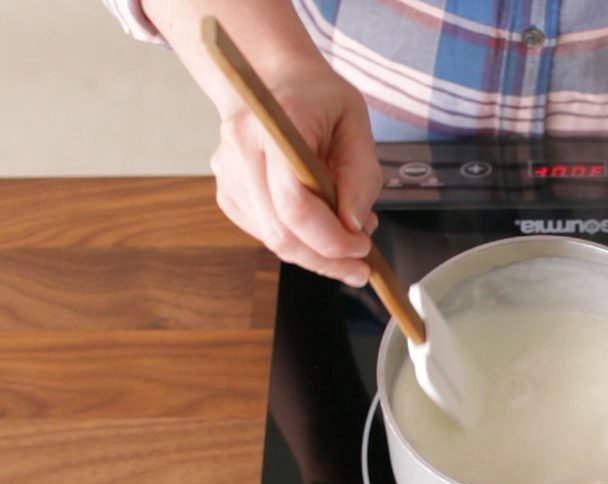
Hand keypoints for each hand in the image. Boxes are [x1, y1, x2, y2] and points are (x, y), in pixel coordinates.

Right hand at [211, 64, 382, 285]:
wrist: (269, 77)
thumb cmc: (318, 97)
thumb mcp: (356, 124)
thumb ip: (360, 176)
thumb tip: (354, 226)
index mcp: (274, 125)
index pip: (295, 204)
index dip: (331, 239)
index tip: (363, 247)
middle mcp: (240, 151)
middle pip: (280, 234)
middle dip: (326, 259)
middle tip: (361, 263)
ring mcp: (227, 175)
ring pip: (272, 240)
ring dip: (316, 253)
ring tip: (347, 234)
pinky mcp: (227, 193)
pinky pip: (266, 233)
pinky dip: (298, 240)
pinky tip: (319, 223)